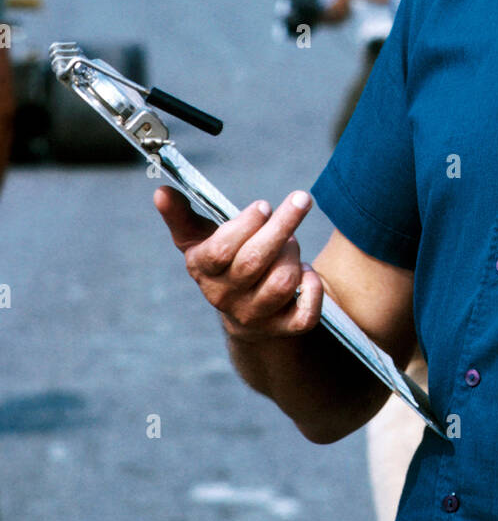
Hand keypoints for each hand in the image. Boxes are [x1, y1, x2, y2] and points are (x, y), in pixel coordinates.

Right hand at [154, 187, 323, 339]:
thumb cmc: (224, 263)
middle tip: (300, 200)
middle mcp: (226, 297)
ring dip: (294, 254)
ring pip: (282, 282)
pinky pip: (305, 314)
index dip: (245, 225)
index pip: (220, 250)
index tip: (264, 205)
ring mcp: (255, 315)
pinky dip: (313, 289)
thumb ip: (180, 215)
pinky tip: (307, 271)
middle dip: (282, 227)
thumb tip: (160, 191)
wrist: (245, 315)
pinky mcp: (283, 328)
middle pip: (255, 261)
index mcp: (203, 270)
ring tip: (292, 240)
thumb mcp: (199, 240)